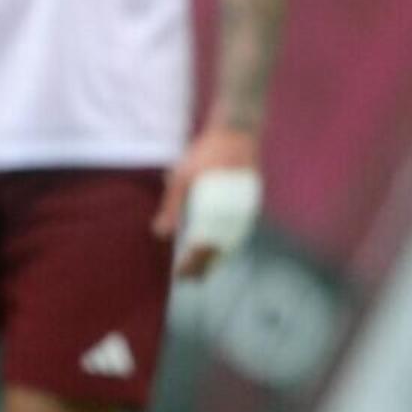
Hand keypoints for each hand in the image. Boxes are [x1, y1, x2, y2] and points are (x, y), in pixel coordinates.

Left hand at [156, 125, 262, 278]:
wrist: (238, 133)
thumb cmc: (206, 153)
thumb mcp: (182, 177)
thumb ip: (172, 207)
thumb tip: (160, 233)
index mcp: (216, 211)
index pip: (202, 249)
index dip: (191, 264)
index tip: (180, 275)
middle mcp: (233, 216)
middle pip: (219, 251)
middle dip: (204, 266)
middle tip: (191, 278)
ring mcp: (246, 211)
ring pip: (232, 245)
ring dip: (218, 259)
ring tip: (206, 271)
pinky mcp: (252, 205)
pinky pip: (241, 233)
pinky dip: (230, 246)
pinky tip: (222, 249)